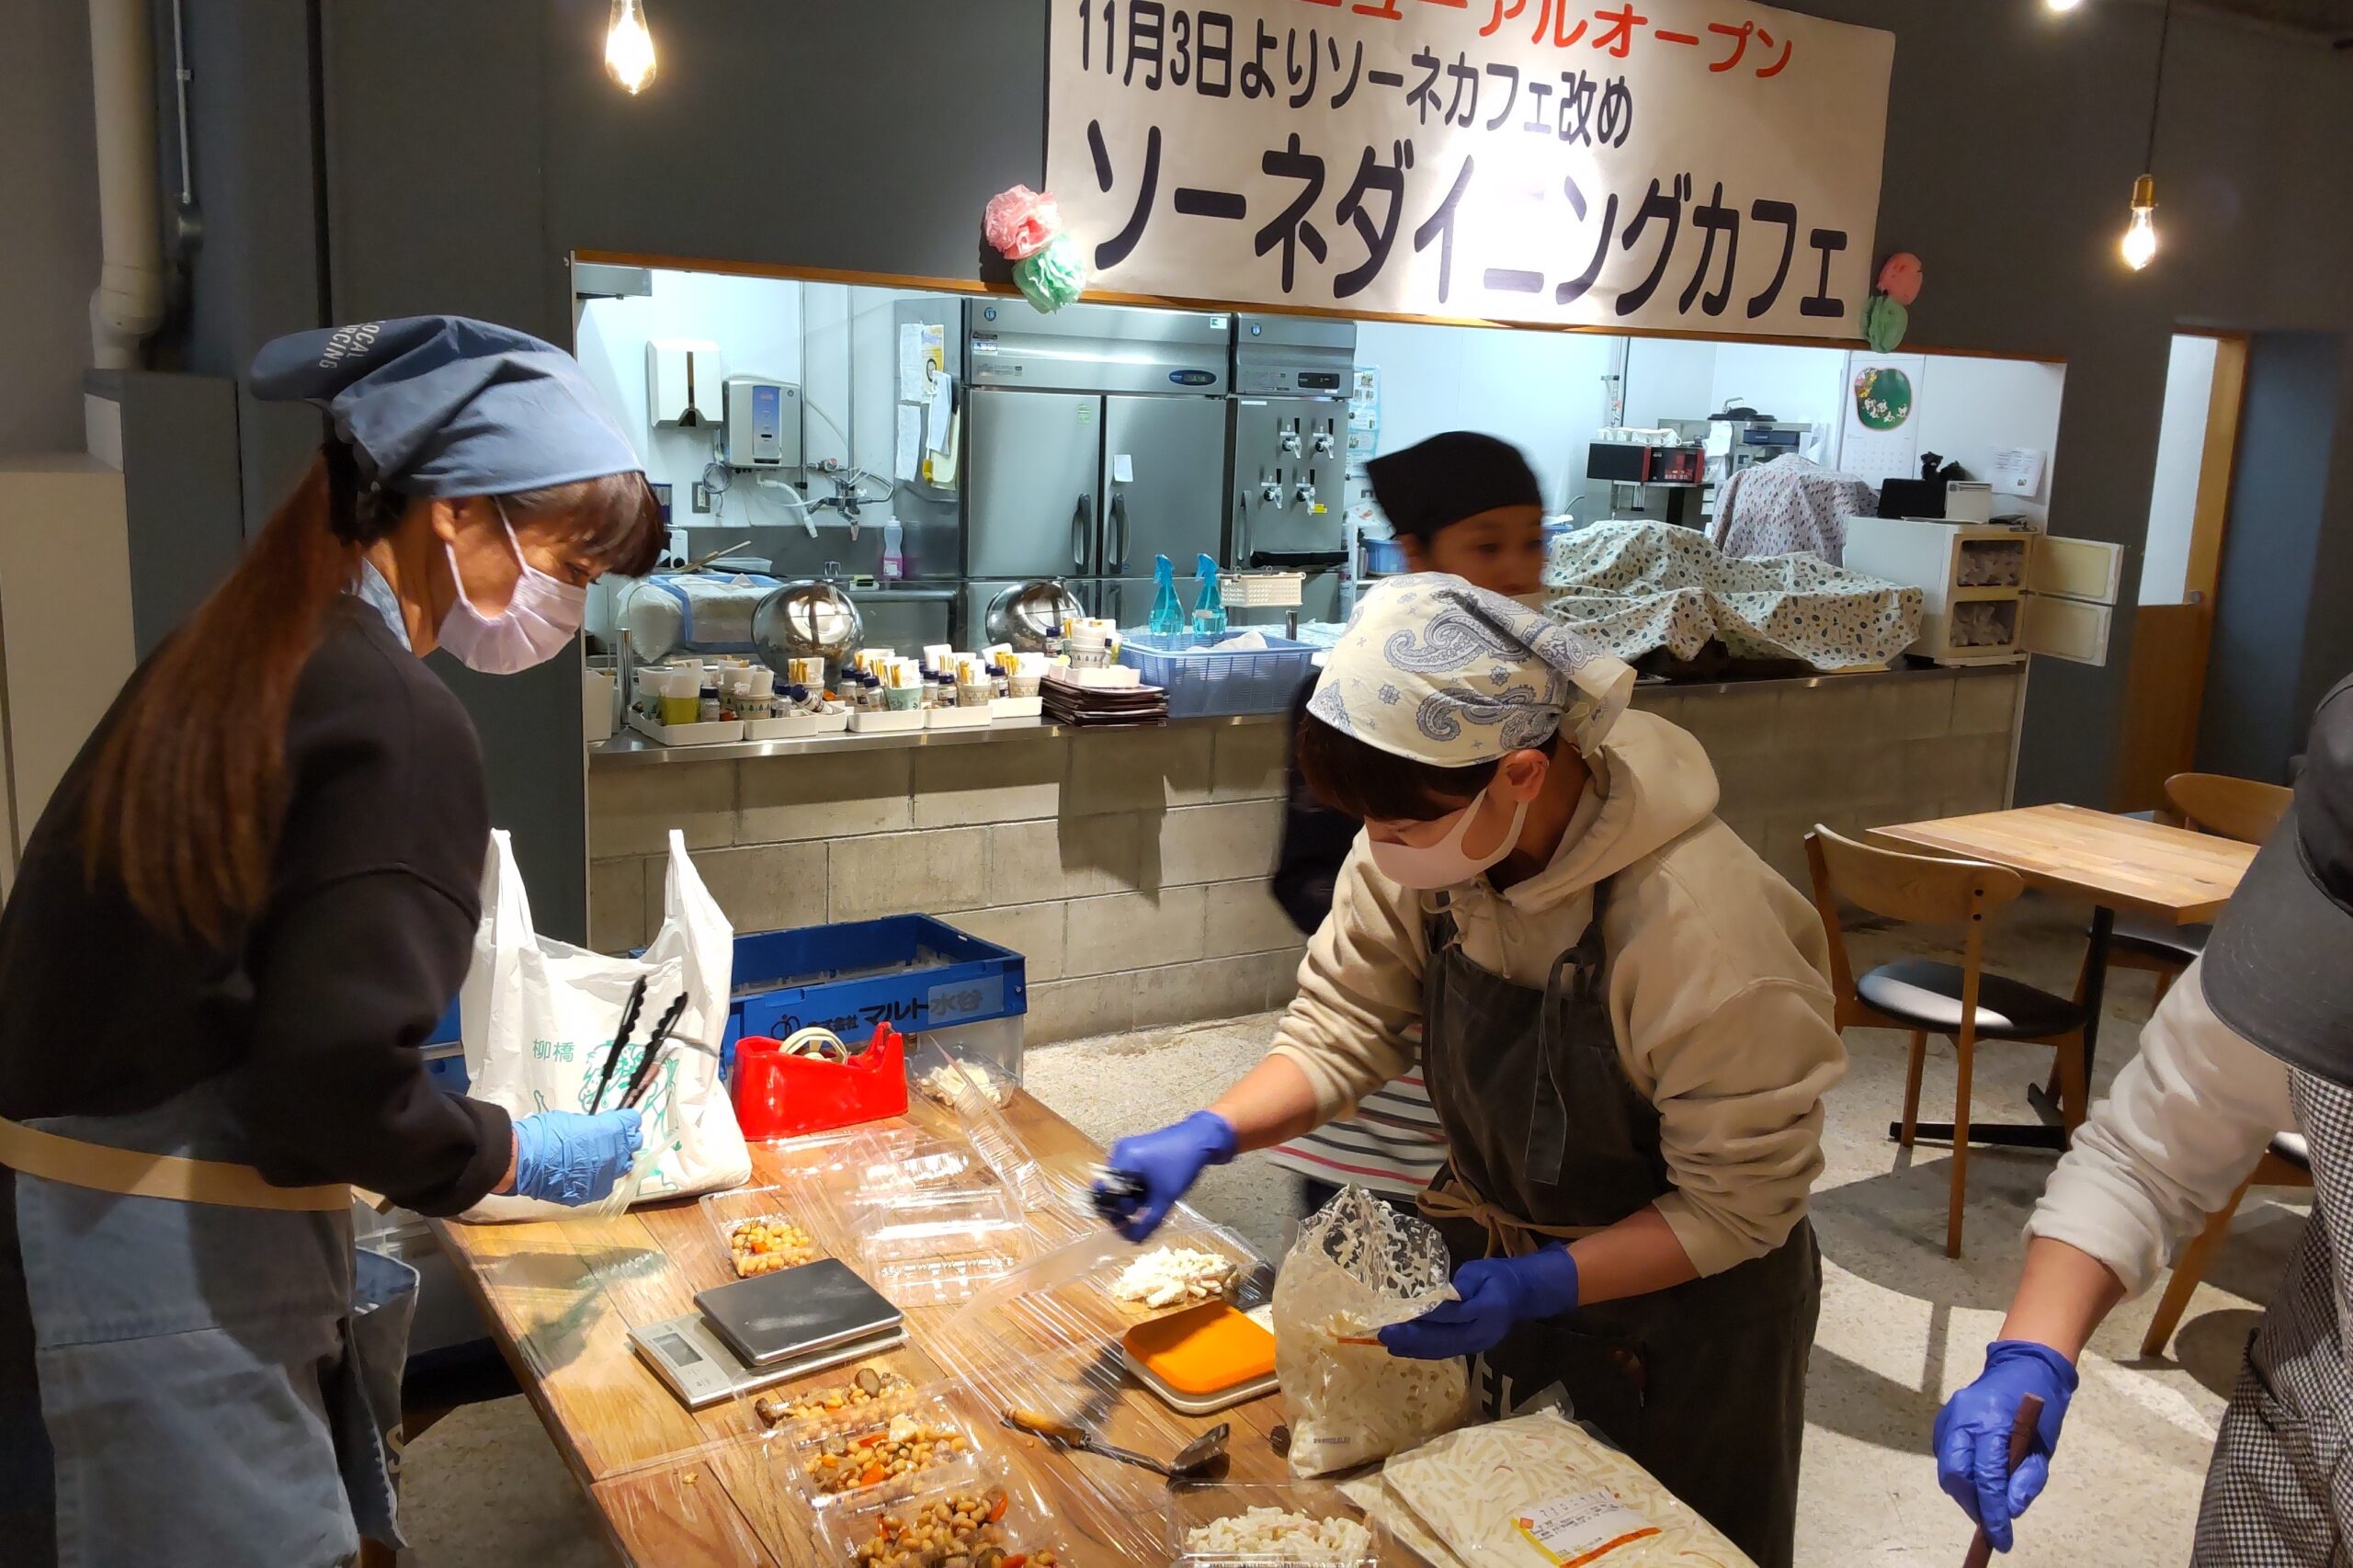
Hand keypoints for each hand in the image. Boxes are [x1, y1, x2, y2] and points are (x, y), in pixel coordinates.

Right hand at [509, 1109, 644, 1205]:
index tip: (620, 1120)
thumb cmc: (545, 1132)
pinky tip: (587, 1173)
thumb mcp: (574, 1119)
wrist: (524, 1161)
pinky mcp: (593, 1193)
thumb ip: (594, 1125)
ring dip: (617, 1160)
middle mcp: (615, 1154)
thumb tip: (599, 1128)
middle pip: (634, 1144)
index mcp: (611, 1131)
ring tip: (602, 1157)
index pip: (633, 1121)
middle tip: (613, 1137)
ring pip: (624, 1167)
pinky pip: (604, 1183)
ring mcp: (605, 1176)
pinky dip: (600, 1177)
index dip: (626, 1120)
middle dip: (626, 1139)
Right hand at [1096, 1111, 1236, 1241]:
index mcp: (1123, 1160)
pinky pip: (1127, 1175)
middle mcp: (1119, 1152)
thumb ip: (1148, 1221)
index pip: (1104, 1192)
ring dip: (1130, 1197)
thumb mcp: (1165, 1198)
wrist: (1201, 1139)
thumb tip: (1133, 1241)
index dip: (1114, 1212)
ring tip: (1148, 1203)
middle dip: (1123, 1206)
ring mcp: (1126, 1150)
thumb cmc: (1182, 1166)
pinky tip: (1150, 1192)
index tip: (1129, 1223)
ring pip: (1119, 1183)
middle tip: (1138, 1216)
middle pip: (1109, 1188)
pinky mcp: (1135, 1150)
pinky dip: (1135, 1187)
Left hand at [1380, 1245, 1579, 1359]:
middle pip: (1444, 1339)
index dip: (1427, 1315)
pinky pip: (1445, 1352)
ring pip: (1442, 1350)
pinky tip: (1404, 1348)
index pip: (1453, 1314)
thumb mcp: (1481, 1270)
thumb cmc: (1499, 1276)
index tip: (1401, 1311)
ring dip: (1414, 1348)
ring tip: (1388, 1343)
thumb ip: (1461, 1283)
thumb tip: (1437, 1295)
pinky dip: (1423, 1351)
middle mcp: (1483, 1332)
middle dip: (1413, 1337)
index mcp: (1488, 1309)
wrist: (1522, 1294)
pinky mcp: (1472, 1348)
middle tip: (1386, 1332)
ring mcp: (1478, 1344)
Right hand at [1933, 1340, 2077, 1553]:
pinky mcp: (1944, 1418)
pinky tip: (1977, 1478)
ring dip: (1965, 1492)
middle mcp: (1963, 1418)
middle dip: (1971, 1505)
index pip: (1985, 1478)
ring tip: (1986, 1502)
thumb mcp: (2043, 1448)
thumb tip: (2010, 1511)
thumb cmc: (2041, 1406)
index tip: (2002, 1540)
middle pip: (1955, 1475)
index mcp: (1992, 1423)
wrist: (2024, 1364)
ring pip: (1947, 1468)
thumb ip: (2027, 1480)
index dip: (1992, 1513)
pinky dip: (1960, 1474)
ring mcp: (1949, 1416)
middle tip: (1991, 1523)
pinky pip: (1946, 1455)